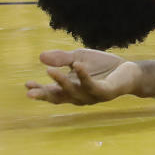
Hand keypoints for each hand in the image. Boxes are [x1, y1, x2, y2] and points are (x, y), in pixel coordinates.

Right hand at [25, 49, 141, 105]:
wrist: (128, 70)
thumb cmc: (102, 66)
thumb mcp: (78, 58)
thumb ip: (61, 58)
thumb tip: (40, 56)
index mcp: (70, 90)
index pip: (52, 93)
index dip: (39, 90)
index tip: (26, 84)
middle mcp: (79, 97)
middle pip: (59, 98)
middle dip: (44, 95)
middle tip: (29, 92)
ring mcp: (91, 96)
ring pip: (73, 92)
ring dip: (61, 82)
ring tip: (49, 71)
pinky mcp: (104, 92)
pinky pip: (92, 85)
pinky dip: (83, 76)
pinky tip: (77, 65)